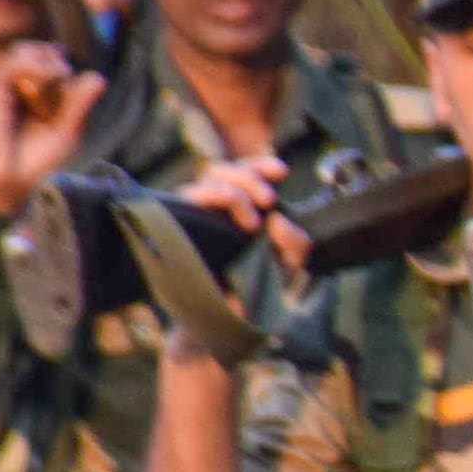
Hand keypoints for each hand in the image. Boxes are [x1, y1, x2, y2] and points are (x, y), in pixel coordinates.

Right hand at [0, 43, 104, 217]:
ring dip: (47, 64)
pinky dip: (36, 68)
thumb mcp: (68, 131)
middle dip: (58, 62)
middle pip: (40, 50)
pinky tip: (43, 86)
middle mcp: (20, 88)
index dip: (64, 63)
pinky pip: (16, 63)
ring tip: (54, 86)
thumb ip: (80, 105)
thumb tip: (100, 77)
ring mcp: (6, 88)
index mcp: (39, 96)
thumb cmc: (38, 163)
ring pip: (27, 50)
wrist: (9, 183)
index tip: (77, 87)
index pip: (52, 59)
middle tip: (64, 87)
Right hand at [181, 155, 298, 274]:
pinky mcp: (176, 230)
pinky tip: (215, 220)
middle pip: (219, 170)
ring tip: (254, 224)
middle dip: (247, 178)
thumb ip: (295, 241)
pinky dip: (198, 207)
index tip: (282, 172)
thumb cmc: (266, 274)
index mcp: (241, 201)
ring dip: (230, 194)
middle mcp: (213, 203)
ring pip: (201, 186)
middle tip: (270, 200)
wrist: (240, 306)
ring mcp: (193, 216)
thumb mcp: (291, 259)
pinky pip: (181, 208)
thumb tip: (278, 221)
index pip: (243, 170)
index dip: (260, 165)